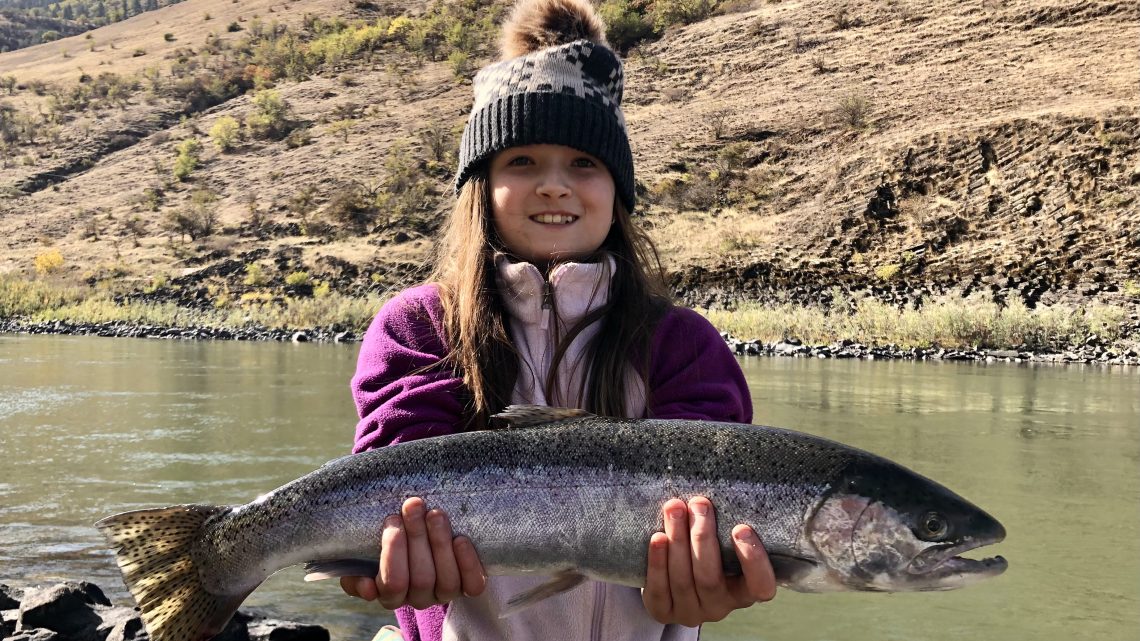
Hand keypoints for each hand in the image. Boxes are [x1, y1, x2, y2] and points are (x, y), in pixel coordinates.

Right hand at [340, 497, 486, 608]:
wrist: (426, 534)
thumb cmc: (394, 539)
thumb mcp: (368, 550)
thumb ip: (357, 566)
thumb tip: (365, 585)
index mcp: (390, 593)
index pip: (391, 584)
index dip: (393, 552)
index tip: (392, 519)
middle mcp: (418, 598)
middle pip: (420, 578)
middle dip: (416, 537)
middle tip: (413, 505)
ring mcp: (444, 593)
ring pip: (446, 580)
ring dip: (440, 543)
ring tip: (436, 513)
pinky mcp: (468, 586)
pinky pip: (472, 584)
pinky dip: (467, 562)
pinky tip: (461, 539)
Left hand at [642, 497, 776, 626]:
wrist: (670, 577)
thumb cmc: (704, 551)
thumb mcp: (722, 545)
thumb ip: (725, 529)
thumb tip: (719, 491)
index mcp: (743, 591)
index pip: (760, 586)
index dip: (753, 560)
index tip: (741, 527)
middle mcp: (719, 606)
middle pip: (710, 578)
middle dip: (702, 538)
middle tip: (699, 504)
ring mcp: (691, 612)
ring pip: (683, 580)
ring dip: (678, 541)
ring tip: (675, 508)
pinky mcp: (664, 612)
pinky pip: (659, 589)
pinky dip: (658, 562)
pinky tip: (657, 537)